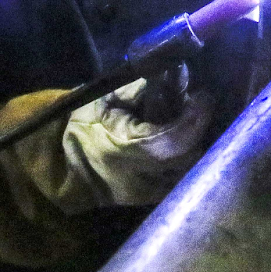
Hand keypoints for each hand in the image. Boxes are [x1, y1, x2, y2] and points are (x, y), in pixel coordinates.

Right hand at [61, 77, 213, 205]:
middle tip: (194, 108)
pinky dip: (186, 158)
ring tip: (187, 124)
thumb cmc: (85, 125)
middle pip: (187, 157)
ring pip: (189, 170)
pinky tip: (181, 141)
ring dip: (194, 144)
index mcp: (120, 150)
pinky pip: (182, 179)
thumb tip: (180, 71)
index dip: (195, 118)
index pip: (172, 140)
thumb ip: (146, 87)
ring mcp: (146, 194)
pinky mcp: (152, 200)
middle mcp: (137, 178)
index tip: (204, 96)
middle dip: (197, 130)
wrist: (67, 165)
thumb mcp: (109, 99)